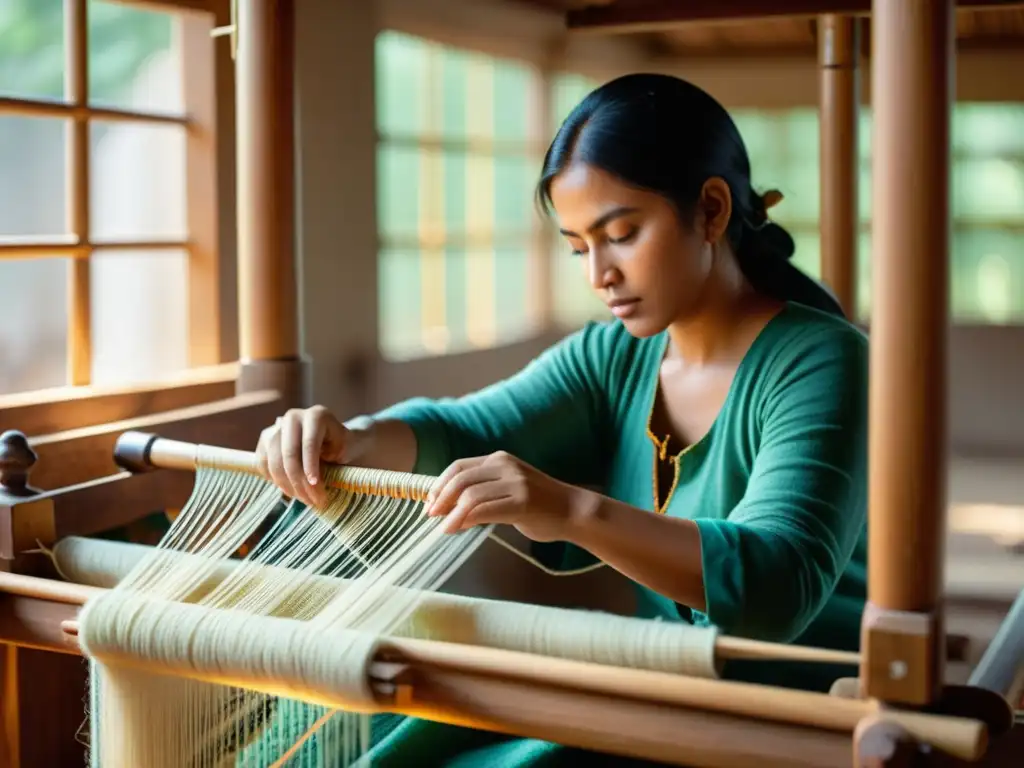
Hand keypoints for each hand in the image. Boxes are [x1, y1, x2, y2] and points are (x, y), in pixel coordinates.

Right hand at [255, 405, 365, 507]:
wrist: (332, 441)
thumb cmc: (342, 447)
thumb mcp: (344, 451)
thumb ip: (331, 461)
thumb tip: (314, 483)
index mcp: (317, 415)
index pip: (309, 443)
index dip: (311, 467)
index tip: (316, 486)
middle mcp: (294, 417)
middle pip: (289, 453)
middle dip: (299, 481)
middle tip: (312, 500)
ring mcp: (277, 426)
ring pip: (274, 460)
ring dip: (286, 485)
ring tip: (302, 499)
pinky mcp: (265, 439)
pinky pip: (263, 462)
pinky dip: (273, 479)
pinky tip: (288, 490)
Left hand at [422, 451, 587, 542]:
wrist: (573, 511)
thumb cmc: (539, 505)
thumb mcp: (510, 487)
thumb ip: (485, 489)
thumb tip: (450, 502)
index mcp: (500, 459)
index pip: (459, 467)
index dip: (439, 484)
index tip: (429, 501)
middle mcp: (506, 466)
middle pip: (461, 479)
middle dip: (440, 498)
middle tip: (430, 515)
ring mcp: (515, 483)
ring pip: (470, 496)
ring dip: (451, 514)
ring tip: (444, 528)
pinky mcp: (523, 502)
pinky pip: (485, 510)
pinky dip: (466, 520)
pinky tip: (458, 528)